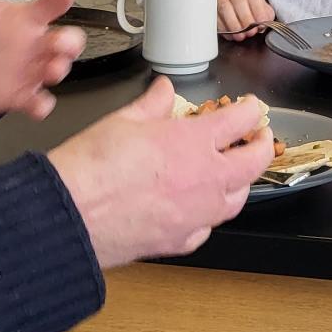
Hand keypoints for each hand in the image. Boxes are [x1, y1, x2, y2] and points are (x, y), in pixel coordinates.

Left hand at [0, 0, 83, 120]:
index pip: (50, 5)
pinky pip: (38, 101)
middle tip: (62, 42)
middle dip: (70, 42)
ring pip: (57, 69)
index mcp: (24, 19)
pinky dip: (41, 105)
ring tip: (51, 70)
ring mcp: (30, 70)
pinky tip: (37, 104)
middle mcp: (33, 44)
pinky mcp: (21, 95)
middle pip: (66, 39)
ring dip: (59, 69)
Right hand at [48, 77, 274, 267]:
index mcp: (193, 142)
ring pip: (237, 199)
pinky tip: (199, 209)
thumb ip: (152, 104)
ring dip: (240, 182)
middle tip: (258, 138)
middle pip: (254, 162)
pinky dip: (209, 216)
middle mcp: (205, 179)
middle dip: (261, 146)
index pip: (240, 120)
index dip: (250, 110)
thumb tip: (163, 90)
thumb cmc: (91, 168)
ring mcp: (196, 214)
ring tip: (234, 173)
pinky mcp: (181, 241)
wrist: (70, 215)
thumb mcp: (123, 120)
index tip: (251, 108)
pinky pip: (208, 228)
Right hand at [218, 0, 275, 40]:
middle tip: (251, 31)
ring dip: (234, 24)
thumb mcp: (265, 10)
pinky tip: (232, 35)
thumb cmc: (254, 8)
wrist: (243, 10)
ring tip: (241, 35)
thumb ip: (265, 16)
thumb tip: (261, 24)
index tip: (261, 22)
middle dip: (245, 18)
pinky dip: (224, 28)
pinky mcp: (212, 6)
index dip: (258, 9)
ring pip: (224, 7)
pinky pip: (216, 16)